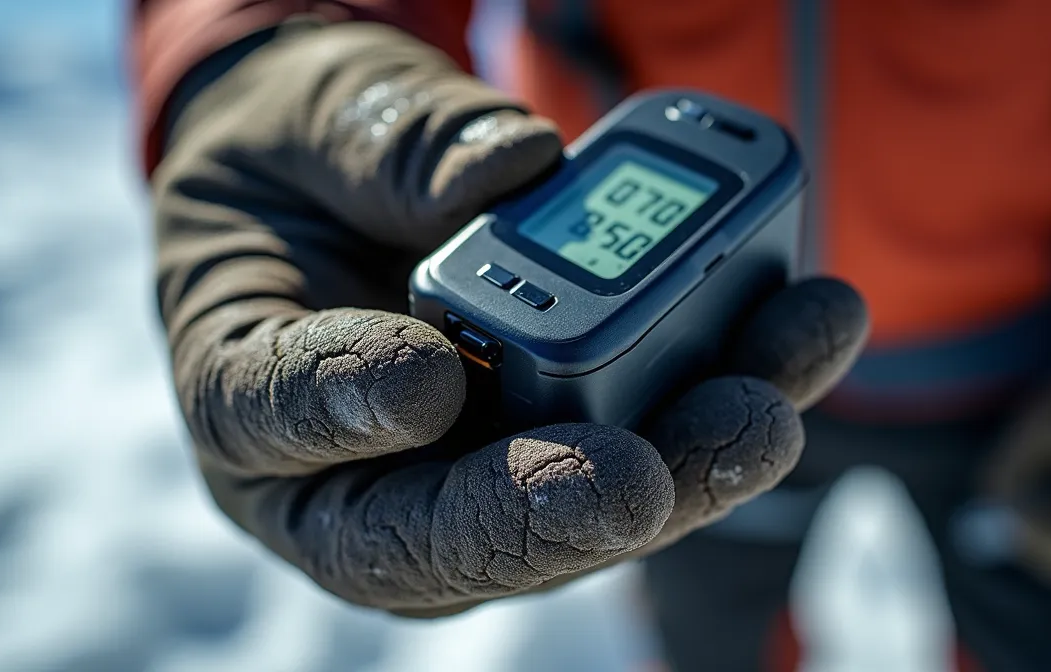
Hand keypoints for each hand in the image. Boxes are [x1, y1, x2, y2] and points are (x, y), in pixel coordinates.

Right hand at [152, 20, 868, 614]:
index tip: (418, 371)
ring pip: (576, 512)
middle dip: (557, 509)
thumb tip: (510, 165)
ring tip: (767, 401)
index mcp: (244, 392)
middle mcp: (357, 473)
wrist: (352, 180)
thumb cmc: (303, 161)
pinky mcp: (568, 452)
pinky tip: (806, 331)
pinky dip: (733, 387)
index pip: (267, 424)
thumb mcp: (310, 122)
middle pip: (447, 530)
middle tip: (640, 477)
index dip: (338, 407)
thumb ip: (386, 145)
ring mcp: (471, 478)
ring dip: (683, 461)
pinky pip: (652, 441)